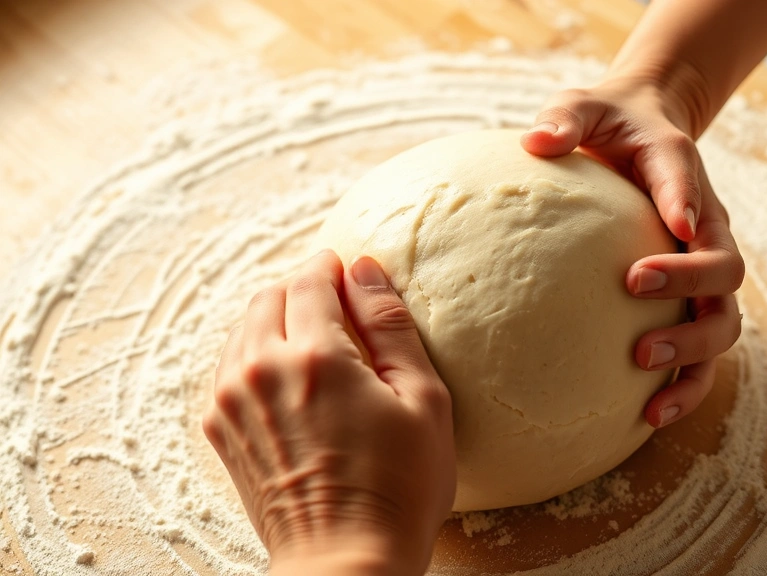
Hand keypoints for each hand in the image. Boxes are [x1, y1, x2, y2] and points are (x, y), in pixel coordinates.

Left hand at [203, 251, 454, 575]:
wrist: (345, 562)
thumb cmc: (398, 489)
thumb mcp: (421, 399)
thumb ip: (391, 325)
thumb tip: (365, 268)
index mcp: (315, 357)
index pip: (310, 280)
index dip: (331, 266)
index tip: (347, 268)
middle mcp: (262, 370)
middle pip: (269, 297)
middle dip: (302, 289)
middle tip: (336, 303)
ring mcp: (233, 402)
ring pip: (243, 329)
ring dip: (275, 320)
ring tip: (314, 341)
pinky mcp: (222, 431)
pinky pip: (230, 368)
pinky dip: (255, 355)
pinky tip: (288, 378)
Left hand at [521, 78, 743, 428]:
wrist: (643, 131)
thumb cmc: (608, 121)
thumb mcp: (584, 105)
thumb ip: (565, 118)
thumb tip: (535, 142)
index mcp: (682, 173)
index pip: (692, 194)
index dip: (687, 213)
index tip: (668, 233)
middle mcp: (704, 226)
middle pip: (725, 276)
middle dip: (688, 300)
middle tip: (637, 320)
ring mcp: (701, 268)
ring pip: (721, 324)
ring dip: (693, 361)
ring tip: (651, 401)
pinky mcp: (687, 298)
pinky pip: (698, 350)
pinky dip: (684, 384)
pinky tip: (646, 417)